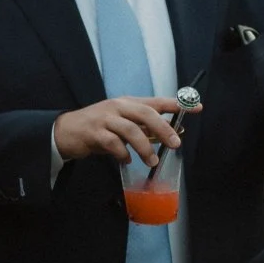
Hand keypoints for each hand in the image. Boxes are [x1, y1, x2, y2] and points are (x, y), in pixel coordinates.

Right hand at [53, 89, 178, 168]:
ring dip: (144, 147)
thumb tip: (170, 135)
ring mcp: (105, 118)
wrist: (67, 131)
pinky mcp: (94, 132)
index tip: (197, 108)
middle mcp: (118, 107)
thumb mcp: (122, 124)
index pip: (157, 101)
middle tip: (175, 144)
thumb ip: (143, 128)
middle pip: (146, 114)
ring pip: (131, 130)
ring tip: (152, 161)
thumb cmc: (99, 128)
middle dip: (163, 129)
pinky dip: (123, 153)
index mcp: (128, 103)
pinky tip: (127, 160)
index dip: (178, 104)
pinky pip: (113, 143)